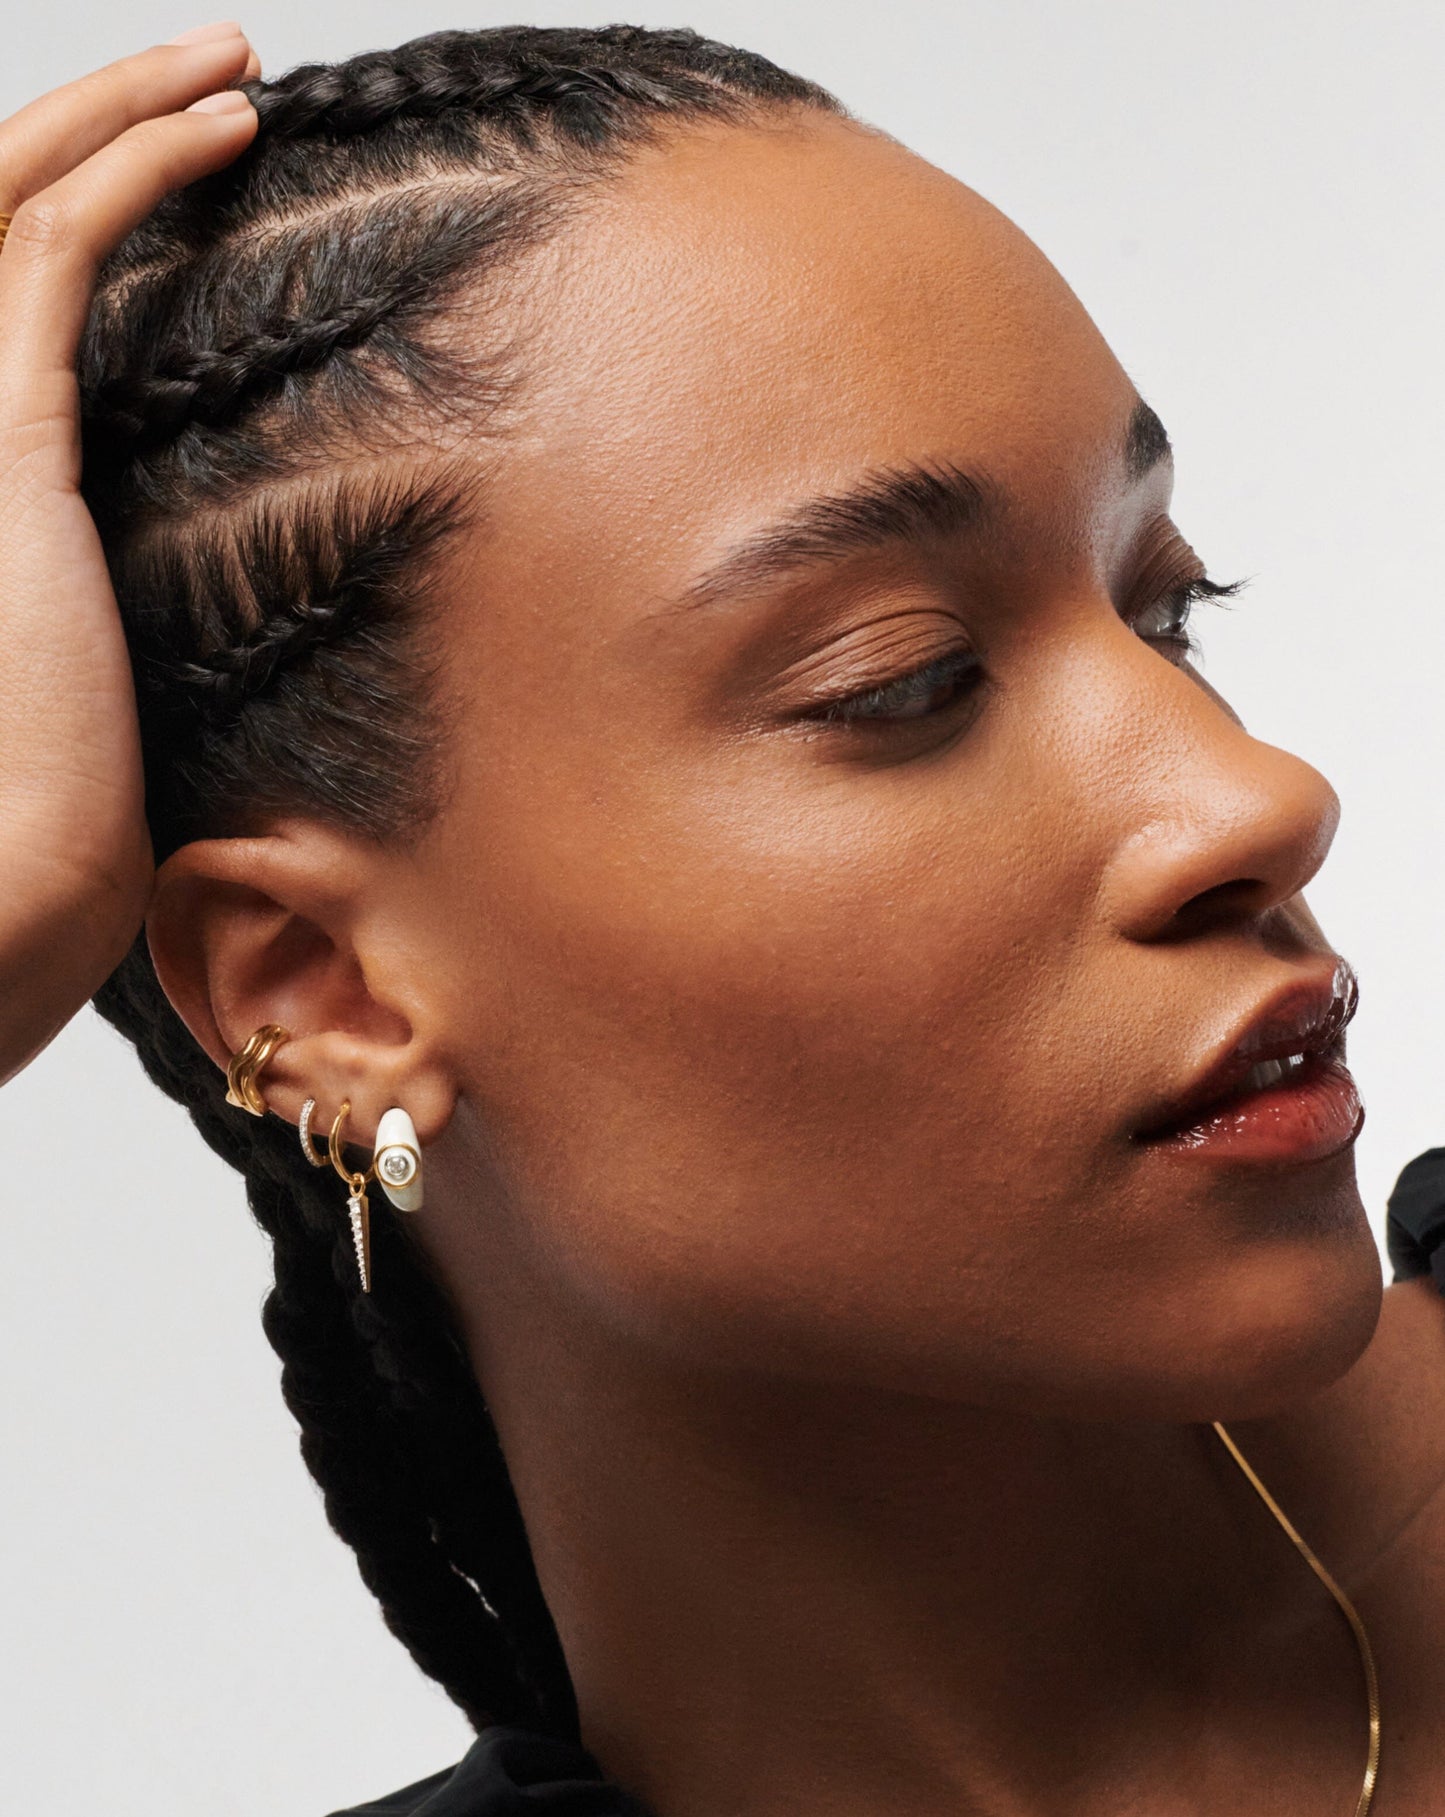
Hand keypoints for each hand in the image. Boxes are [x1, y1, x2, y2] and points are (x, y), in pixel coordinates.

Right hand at [0, 22, 260, 1085]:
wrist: (19, 878)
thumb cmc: (67, 804)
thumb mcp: (108, 655)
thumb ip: (123, 576)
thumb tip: (204, 564)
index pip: (7, 275)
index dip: (90, 187)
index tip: (200, 149)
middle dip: (108, 109)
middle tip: (220, 68)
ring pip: (16, 188)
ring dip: (128, 102)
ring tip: (236, 62)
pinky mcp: (2, 440)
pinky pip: (56, 248)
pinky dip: (139, 166)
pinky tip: (230, 129)